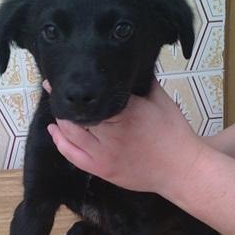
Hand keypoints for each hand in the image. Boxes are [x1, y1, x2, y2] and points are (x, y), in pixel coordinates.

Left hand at [45, 79, 205, 193]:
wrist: (181, 169)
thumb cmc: (174, 133)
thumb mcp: (162, 100)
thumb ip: (144, 82)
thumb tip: (128, 65)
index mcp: (127, 112)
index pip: (94, 97)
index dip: (79, 87)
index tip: (67, 75)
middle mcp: (112, 133)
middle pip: (78, 114)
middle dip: (65, 101)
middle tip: (54, 88)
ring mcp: (105, 154)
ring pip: (71, 134)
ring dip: (60, 119)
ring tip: (57, 106)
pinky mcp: (102, 170)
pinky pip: (73, 156)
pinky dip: (61, 142)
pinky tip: (55, 131)